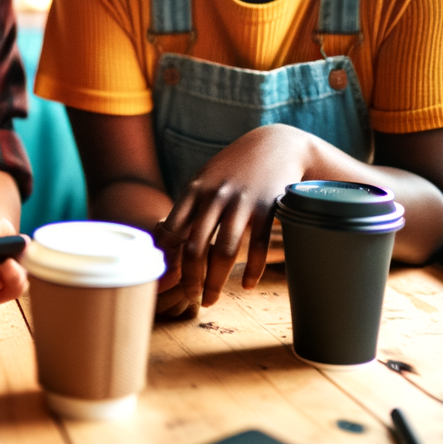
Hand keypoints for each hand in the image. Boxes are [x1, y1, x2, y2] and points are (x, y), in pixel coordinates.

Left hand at [153, 124, 314, 316]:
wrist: (276, 144)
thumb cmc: (234, 167)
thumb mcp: (206, 179)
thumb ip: (189, 208)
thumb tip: (166, 244)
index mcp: (195, 190)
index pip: (173, 231)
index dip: (168, 260)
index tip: (167, 280)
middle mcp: (215, 196)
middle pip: (196, 247)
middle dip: (191, 279)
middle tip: (191, 297)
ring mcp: (242, 202)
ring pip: (225, 251)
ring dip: (216, 282)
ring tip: (211, 299)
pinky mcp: (267, 207)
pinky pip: (258, 246)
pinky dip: (252, 270)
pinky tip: (247, 285)